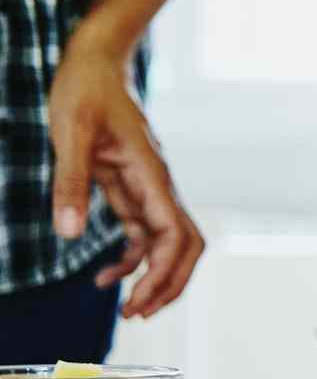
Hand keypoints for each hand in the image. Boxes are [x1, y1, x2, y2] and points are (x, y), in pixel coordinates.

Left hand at [46, 41, 203, 317]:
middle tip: (136, 313)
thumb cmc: (87, 90)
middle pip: (187, 246)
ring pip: (169, 244)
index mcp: (151, 174)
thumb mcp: (71, 133)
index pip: (174, 235)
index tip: (133, 302)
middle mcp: (158, 185)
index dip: (161, 275)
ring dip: (154, 277)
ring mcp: (148, 189)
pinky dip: (131, 259)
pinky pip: (144, 234)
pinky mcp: (131, 189)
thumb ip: (71, 182)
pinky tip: (105, 274)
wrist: (96, 64)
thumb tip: (68, 235)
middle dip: (169, 284)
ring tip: (126, 306)